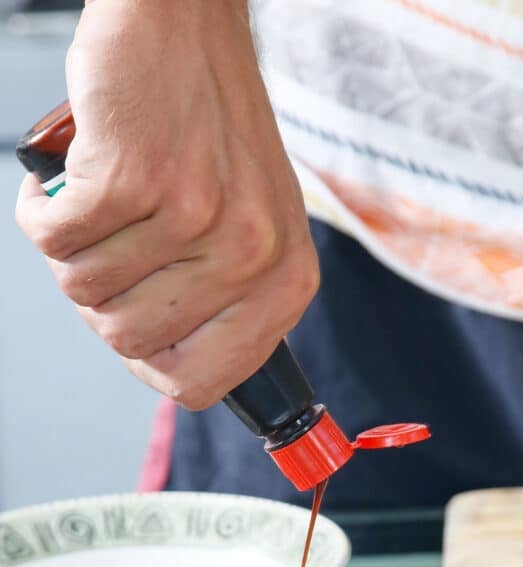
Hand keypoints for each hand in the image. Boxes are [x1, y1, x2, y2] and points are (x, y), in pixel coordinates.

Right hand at [15, 0, 318, 409]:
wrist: (186, 23)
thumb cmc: (210, 128)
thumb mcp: (253, 229)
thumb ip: (227, 304)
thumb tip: (174, 369)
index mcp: (286, 282)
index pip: (204, 383)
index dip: (152, 364)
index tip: (137, 327)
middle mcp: (252, 256)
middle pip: (130, 342)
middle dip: (102, 298)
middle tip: (114, 242)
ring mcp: (196, 218)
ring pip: (84, 292)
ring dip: (73, 247)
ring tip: (101, 197)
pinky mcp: (134, 179)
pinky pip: (53, 239)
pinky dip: (43, 210)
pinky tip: (73, 174)